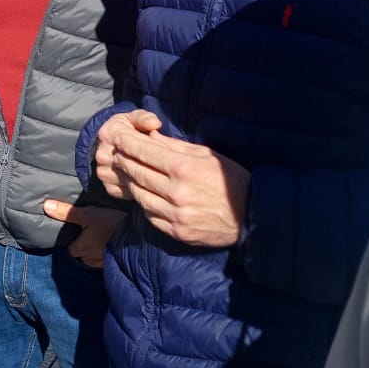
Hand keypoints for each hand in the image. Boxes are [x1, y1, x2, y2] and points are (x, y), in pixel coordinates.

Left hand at [43, 199, 125, 267]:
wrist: (136, 237)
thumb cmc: (109, 224)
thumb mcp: (88, 214)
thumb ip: (67, 213)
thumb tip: (46, 206)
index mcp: (81, 248)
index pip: (72, 249)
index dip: (74, 241)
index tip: (78, 234)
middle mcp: (91, 259)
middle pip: (83, 256)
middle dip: (86, 248)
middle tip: (92, 235)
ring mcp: (105, 263)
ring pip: (96, 259)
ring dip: (98, 251)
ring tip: (104, 239)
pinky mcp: (118, 262)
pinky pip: (109, 260)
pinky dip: (110, 254)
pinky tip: (115, 244)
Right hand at [93, 109, 163, 199]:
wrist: (111, 147)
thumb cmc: (128, 129)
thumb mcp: (135, 118)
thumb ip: (144, 118)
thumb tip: (155, 124)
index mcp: (108, 133)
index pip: (134, 142)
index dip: (154, 146)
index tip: (171, 149)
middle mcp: (102, 155)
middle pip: (134, 162)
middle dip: (155, 165)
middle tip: (174, 166)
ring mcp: (104, 173)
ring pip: (133, 178)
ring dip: (150, 180)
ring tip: (168, 177)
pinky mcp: (109, 188)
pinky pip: (130, 191)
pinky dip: (144, 189)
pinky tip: (156, 186)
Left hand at [108, 130, 250, 247]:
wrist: (252, 216)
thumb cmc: (231, 179)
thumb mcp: (207, 155)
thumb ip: (175, 147)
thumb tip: (150, 136)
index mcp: (184, 169)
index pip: (145, 153)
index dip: (129, 144)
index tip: (120, 139)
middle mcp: (176, 192)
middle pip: (137, 173)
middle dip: (124, 161)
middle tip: (117, 153)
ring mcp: (175, 214)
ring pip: (140, 196)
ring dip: (130, 182)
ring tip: (127, 173)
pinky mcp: (176, 232)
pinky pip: (150, 215)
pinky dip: (144, 203)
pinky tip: (144, 194)